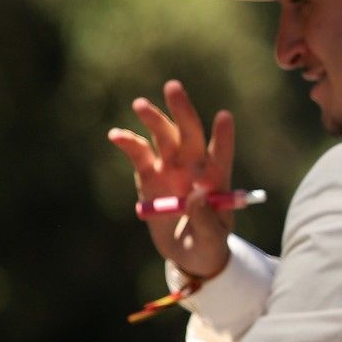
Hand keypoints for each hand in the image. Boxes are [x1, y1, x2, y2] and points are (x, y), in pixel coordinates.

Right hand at [108, 80, 236, 280]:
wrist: (188, 254)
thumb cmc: (209, 245)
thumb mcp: (211, 239)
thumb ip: (206, 219)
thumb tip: (197, 195)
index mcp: (217, 179)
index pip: (222, 152)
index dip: (223, 136)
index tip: (224, 116)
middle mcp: (195, 167)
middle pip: (190, 134)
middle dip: (182, 111)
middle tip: (173, 87)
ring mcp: (171, 169)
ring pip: (164, 138)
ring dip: (154, 120)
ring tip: (141, 104)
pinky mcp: (149, 177)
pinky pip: (139, 156)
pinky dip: (129, 144)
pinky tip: (116, 135)